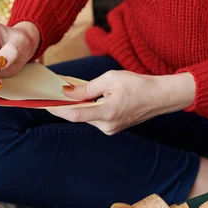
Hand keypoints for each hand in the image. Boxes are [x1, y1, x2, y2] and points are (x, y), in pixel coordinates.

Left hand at [48, 71, 195, 134]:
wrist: (161, 97)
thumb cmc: (138, 85)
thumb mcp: (110, 79)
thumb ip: (86, 87)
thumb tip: (67, 92)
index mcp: (107, 113)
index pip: (75, 114)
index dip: (57, 109)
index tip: (45, 103)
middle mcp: (107, 125)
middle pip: (79, 115)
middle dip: (66, 104)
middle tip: (54, 92)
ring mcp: (110, 129)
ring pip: (87, 116)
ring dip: (79, 105)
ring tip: (70, 91)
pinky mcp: (113, 127)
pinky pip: (95, 117)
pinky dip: (89, 107)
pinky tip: (86, 97)